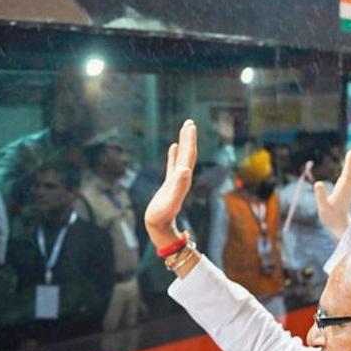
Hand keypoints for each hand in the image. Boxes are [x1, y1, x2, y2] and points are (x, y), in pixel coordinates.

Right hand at [143, 120, 196, 249]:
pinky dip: (173, 155)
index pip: (188, 155)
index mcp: (183, 178)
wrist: (159, 228)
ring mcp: (175, 180)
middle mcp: (181, 177)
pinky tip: (173, 147)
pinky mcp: (168, 184)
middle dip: (189, 138)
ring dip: (183, 144)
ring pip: (181, 157)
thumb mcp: (171, 201)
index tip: (190, 125)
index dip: (189, 141)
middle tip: (189, 122)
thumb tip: (185, 170)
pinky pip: (172, 165)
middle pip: (187, 154)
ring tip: (184, 130)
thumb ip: (179, 186)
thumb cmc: (162, 216)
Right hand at [314, 148, 350, 238]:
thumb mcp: (323, 207)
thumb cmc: (330, 217)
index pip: (347, 175)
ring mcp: (349, 189)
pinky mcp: (348, 190)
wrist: (339, 225)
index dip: (350, 164)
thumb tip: (318, 183)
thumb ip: (321, 196)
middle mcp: (348, 188)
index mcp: (342, 190)